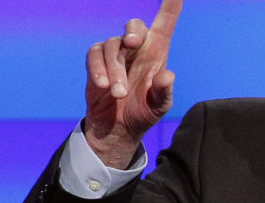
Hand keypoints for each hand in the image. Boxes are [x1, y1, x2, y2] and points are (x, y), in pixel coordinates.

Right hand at [83, 0, 181, 168]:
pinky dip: (98, 69)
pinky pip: (94, 55)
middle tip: (133, 44)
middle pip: (134, 26)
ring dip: (115, 69)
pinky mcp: (97, 62)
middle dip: (132, 31)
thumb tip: (168, 76)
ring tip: (118, 94)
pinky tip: (104, 86)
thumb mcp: (159, 106)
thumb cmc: (144, 112)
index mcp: (157, 53)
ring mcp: (115, 54)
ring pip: (112, 46)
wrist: (119, 128)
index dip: (170, 8)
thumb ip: (163, 91)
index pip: (165, 25)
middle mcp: (136, 50)